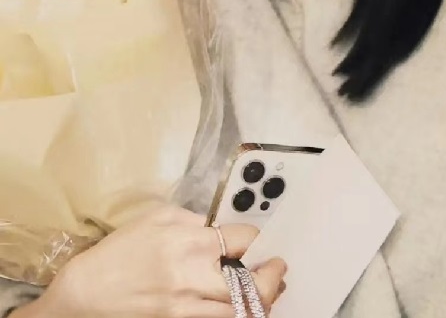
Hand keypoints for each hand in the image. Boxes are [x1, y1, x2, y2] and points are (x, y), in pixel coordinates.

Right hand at [37, 206, 286, 317]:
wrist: (86, 293)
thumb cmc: (120, 251)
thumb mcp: (155, 218)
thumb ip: (192, 218)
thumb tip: (216, 225)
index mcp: (189, 240)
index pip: (243, 239)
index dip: (258, 238)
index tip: (260, 239)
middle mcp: (193, 275)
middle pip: (252, 282)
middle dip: (272, 275)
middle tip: (278, 268)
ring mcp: (187, 307)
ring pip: (241, 310)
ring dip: (262, 300)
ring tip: (270, 290)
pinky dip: (238, 313)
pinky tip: (243, 306)